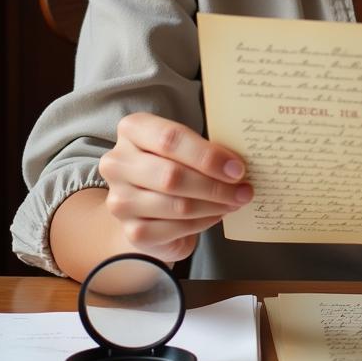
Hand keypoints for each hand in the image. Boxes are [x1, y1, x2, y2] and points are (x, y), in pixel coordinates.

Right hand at [97, 112, 252, 263]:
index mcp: (132, 129)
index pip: (170, 139)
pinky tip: (216, 215)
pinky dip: (202, 223)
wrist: (147, 206)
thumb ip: (205, 148)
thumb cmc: (172, 164)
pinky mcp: (131, 231)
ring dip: (214, 205)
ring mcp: (120, 200)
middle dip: (215, 185)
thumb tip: (238, 164)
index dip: (207, 155)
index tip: (237, 168)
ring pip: (177, 205)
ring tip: (235, 202)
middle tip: (244, 190)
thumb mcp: (184, 147)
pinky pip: (175, 228)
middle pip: (172, 175)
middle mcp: (117, 163)